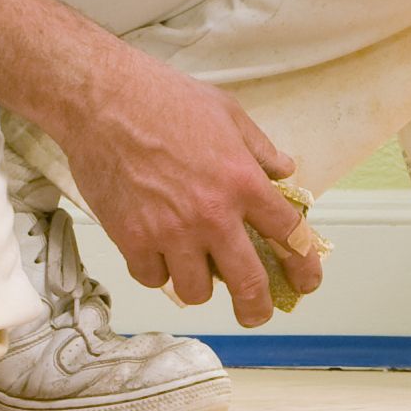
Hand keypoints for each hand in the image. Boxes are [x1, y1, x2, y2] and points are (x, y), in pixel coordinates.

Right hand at [48, 49, 324, 325]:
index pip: (289, 235)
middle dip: (257, 308)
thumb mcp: (228, 112)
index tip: (306, 281)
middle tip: (256, 312)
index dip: (304, 264)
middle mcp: (212, 215)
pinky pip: (153, 278)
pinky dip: (157, 271)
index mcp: (243, 182)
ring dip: (199, 285)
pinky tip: (157, 254)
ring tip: (195, 269)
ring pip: (196, 291)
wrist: (103, 101)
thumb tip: (285, 171)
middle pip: (248, 284)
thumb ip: (260, 149)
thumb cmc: (166, 98)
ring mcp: (170, 232)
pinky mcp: (132, 240)